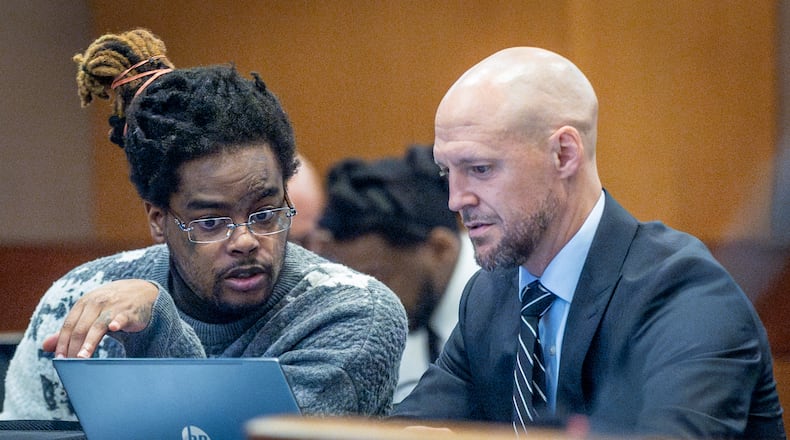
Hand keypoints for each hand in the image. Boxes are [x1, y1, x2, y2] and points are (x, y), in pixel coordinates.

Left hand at [42, 279, 158, 357]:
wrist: (143, 292)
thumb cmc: (113, 305)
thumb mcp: (90, 313)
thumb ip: (70, 330)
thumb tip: (45, 346)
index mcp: (84, 304)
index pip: (68, 325)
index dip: (62, 343)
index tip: (59, 359)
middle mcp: (96, 303)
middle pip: (80, 328)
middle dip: (73, 347)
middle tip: (69, 364)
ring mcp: (113, 306)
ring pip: (98, 326)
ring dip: (89, 342)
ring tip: (82, 357)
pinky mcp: (129, 311)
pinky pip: (122, 317)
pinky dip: (118, 321)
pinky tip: (114, 327)